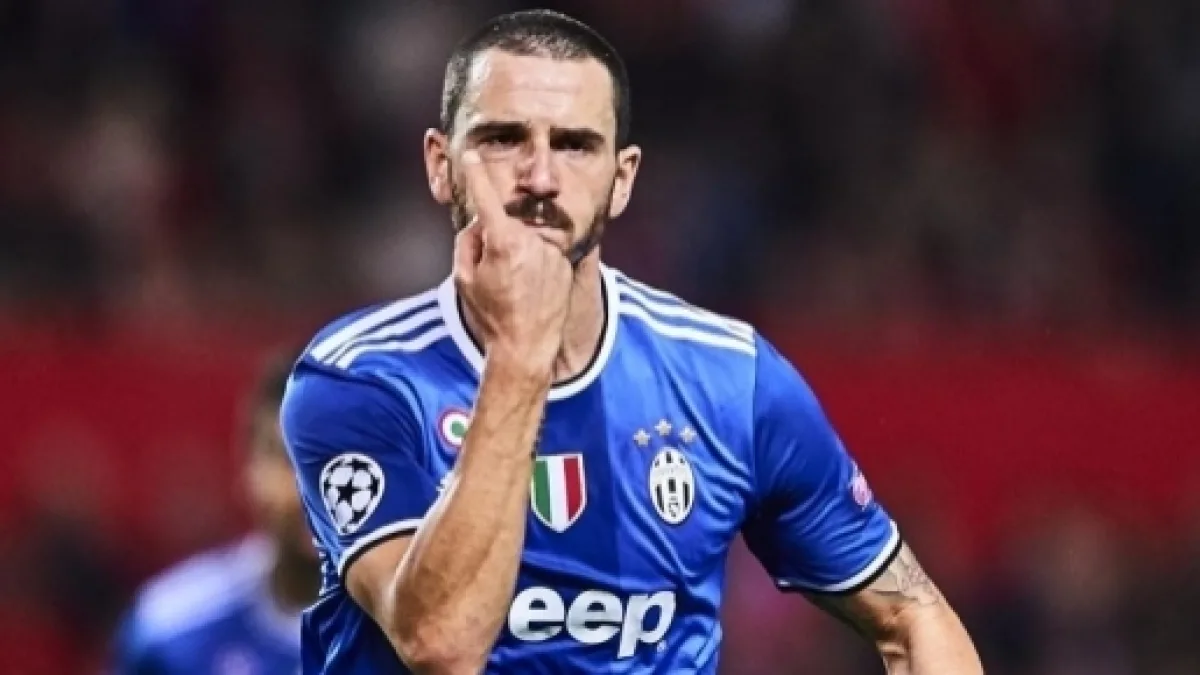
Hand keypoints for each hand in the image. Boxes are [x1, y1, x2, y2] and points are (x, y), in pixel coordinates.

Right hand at [453, 151, 573, 372]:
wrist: (528, 345)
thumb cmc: (492, 315)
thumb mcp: (464, 279)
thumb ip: (468, 243)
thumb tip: (479, 226)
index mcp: (503, 241)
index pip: (485, 199)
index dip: (475, 175)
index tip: (471, 156)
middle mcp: (531, 240)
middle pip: (504, 226)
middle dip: (495, 241)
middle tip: (494, 277)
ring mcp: (550, 251)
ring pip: (524, 240)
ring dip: (516, 254)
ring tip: (516, 288)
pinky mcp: (564, 262)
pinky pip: (541, 253)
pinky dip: (534, 264)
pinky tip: (532, 290)